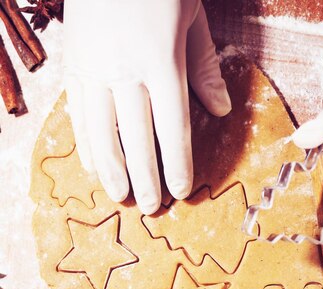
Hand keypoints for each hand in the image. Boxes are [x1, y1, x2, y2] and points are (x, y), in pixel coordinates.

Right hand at [63, 0, 230, 213]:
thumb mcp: (192, 18)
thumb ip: (205, 68)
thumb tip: (221, 112)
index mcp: (161, 60)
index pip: (172, 128)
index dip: (177, 165)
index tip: (181, 192)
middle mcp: (124, 70)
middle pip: (136, 139)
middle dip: (145, 178)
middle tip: (151, 207)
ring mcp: (93, 68)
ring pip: (102, 134)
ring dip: (112, 171)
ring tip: (120, 197)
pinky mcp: (72, 64)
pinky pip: (78, 115)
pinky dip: (86, 144)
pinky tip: (94, 167)